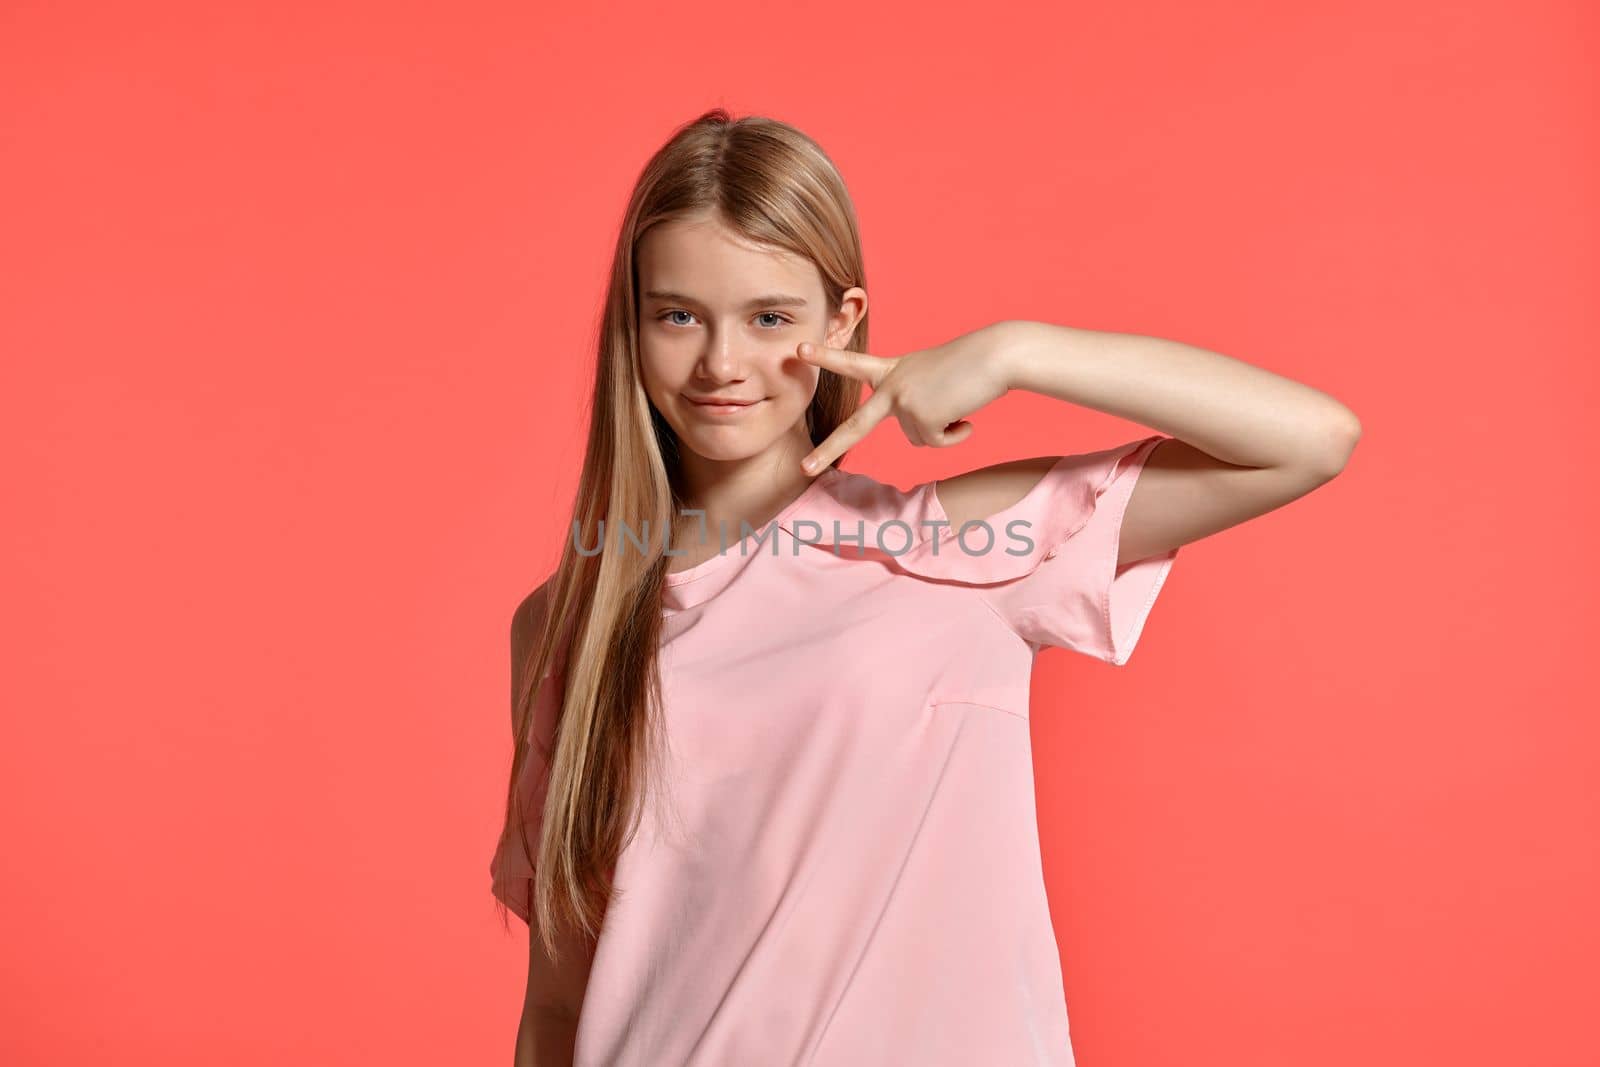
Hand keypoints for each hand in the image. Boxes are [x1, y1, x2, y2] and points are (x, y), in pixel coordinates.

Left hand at [796, 324, 1014, 472]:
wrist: (995, 355)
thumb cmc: (971, 365)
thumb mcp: (932, 378)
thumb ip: (913, 402)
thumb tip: (919, 435)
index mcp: (893, 369)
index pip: (854, 364)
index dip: (826, 358)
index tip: (798, 351)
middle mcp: (892, 385)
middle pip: (856, 426)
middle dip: (829, 450)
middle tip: (804, 468)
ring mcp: (903, 401)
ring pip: (917, 438)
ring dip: (941, 427)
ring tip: (958, 400)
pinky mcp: (921, 416)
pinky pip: (936, 442)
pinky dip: (955, 433)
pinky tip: (965, 411)